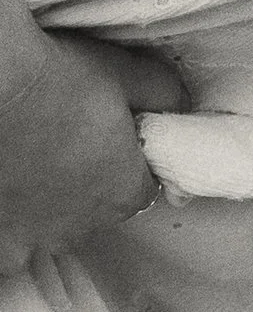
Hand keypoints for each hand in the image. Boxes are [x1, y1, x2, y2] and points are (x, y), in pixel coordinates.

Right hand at [0, 0, 168, 274]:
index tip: (112, 137)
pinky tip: (10, 182)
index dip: (130, 159)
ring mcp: (30, 238)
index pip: (143, 185)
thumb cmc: (55, 78)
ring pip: (48, 223)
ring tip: (32, 153)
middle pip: (96, 208)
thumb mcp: (130, 73)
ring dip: (46, 199)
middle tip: (68, 138)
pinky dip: (11, 214)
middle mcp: (79, 228)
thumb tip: (178, 106)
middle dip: (89, 180)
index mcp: (124, 195)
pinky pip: (12, 235)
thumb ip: (165, 95)